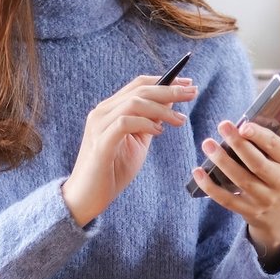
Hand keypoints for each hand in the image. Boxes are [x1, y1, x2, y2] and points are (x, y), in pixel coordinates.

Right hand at [62, 74, 196, 226]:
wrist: (86, 198)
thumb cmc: (112, 171)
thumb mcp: (138, 141)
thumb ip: (150, 121)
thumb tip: (170, 102)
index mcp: (111, 109)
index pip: (138, 84)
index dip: (165, 80)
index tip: (188, 83)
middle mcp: (102, 112)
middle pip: (139, 90)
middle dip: (170, 89)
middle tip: (192, 93)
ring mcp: (99, 126)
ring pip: (134, 103)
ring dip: (161, 108)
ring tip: (180, 120)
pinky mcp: (101, 143)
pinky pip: (124, 123)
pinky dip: (145, 123)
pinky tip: (158, 131)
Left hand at [192, 115, 279, 265]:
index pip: (275, 147)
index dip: (259, 136)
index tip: (244, 124)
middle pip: (256, 163)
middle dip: (238, 144)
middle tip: (222, 125)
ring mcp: (264, 199)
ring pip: (240, 180)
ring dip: (222, 161)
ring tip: (208, 144)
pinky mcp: (248, 211)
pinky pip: (227, 199)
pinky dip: (210, 187)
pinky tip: (198, 172)